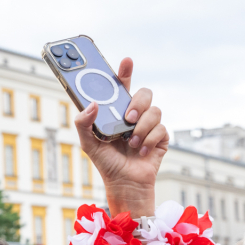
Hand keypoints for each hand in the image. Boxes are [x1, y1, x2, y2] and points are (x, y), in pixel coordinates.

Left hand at [74, 58, 167, 217]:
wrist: (124, 183)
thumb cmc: (107, 163)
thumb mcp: (88, 143)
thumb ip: (83, 123)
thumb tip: (92, 104)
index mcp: (118, 112)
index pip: (123, 86)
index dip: (125, 72)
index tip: (126, 61)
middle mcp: (135, 115)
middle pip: (144, 93)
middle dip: (138, 104)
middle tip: (128, 119)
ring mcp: (149, 125)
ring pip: (155, 111)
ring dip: (142, 129)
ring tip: (131, 143)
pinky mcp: (161, 138)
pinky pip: (161, 129)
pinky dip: (148, 141)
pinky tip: (141, 152)